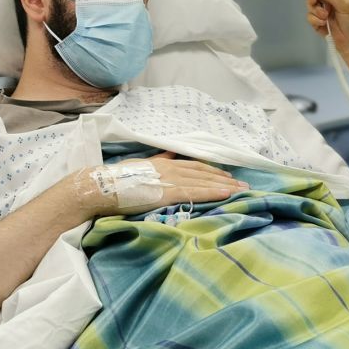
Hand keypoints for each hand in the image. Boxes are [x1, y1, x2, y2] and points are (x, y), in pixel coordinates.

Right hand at [77, 154, 241, 216]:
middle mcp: (171, 169)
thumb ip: (158, 160)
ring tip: (241, 190)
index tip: (228, 176)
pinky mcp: (168, 192)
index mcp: (165, 164)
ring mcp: (171, 180)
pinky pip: (196, 192)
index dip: (213, 171)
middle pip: (204, 173)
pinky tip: (226, 194)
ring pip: (204, 182)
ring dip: (225, 186)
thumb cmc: (119, 180)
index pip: (196, 167)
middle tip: (244, 185)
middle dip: (225, 179)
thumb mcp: (142, 165)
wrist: (104, 187)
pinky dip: (212, 192)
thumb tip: (169, 155)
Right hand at [305, 0, 348, 57]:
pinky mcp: (319, 22)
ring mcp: (323, 11)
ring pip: (311, 6)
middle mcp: (329, 1)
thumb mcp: (345, 7)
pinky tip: (324, 26)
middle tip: (315, 2)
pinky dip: (315, 22)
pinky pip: (310, 18)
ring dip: (316, 12)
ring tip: (325, 19)